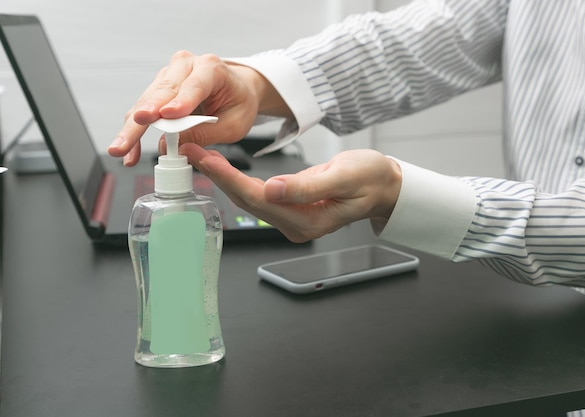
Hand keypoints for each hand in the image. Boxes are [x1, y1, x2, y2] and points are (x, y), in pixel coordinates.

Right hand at [108, 50, 290, 165]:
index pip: (194, 86)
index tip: (166, 115)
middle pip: (162, 92)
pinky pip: (144, 110)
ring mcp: (169, 75)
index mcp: (212, 68)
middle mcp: (186, 65)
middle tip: (130, 135)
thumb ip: (205, 133)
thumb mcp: (234, 124)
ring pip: (146, 101)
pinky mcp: (159, 88)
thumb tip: (173, 146)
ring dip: (133, 128)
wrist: (238, 89)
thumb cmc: (239, 103)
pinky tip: (130, 152)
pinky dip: (136, 131)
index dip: (180, 101)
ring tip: (121, 150)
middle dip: (144, 117)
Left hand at [181, 145, 402, 241]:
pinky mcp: (291, 210)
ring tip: (201, 155)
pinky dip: (239, 180)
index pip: (259, 198)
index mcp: (308, 221)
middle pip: (248, 201)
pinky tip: (225, 168)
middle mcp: (296, 226)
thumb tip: (272, 189)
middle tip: (191, 151)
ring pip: (250, 199)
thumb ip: (307, 186)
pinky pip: (258, 196)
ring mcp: (292, 220)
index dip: (229, 178)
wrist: (384, 186)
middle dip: (218, 176)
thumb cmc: (370, 178)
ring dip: (224, 178)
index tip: (204, 158)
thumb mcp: (345, 176)